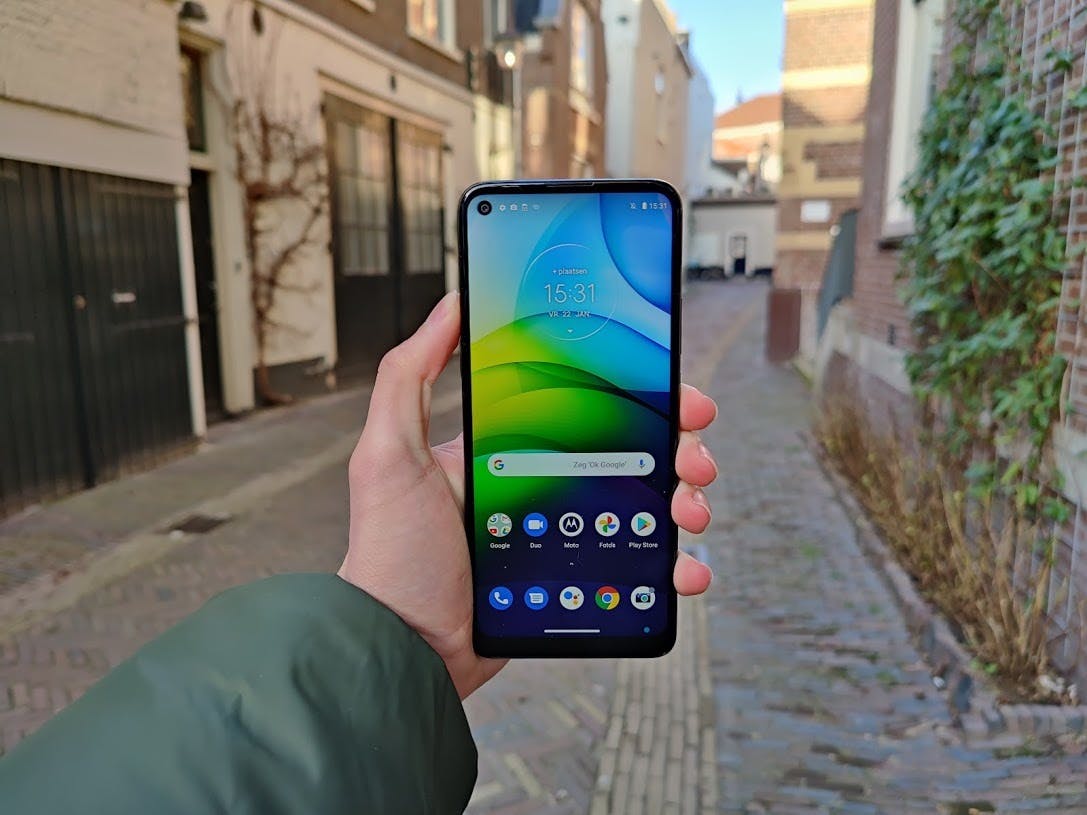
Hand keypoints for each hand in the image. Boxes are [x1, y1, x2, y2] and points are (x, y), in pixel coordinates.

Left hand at [338, 292, 717, 698]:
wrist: (404, 647)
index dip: (636, 389)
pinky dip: (675, 568)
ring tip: (691, 510)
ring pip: (647, 505)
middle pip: (632, 449)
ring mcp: (566, 533)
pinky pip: (640, 570)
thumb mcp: (388, 452)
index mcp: (511, 446)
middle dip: (678, 444)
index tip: (672, 384)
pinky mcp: (577, 581)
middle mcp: (545, 482)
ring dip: (686, 499)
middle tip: (695, 454)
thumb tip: (449, 304)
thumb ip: (408, 376)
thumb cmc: (390, 553)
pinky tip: (687, 569)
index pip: (586, 402)